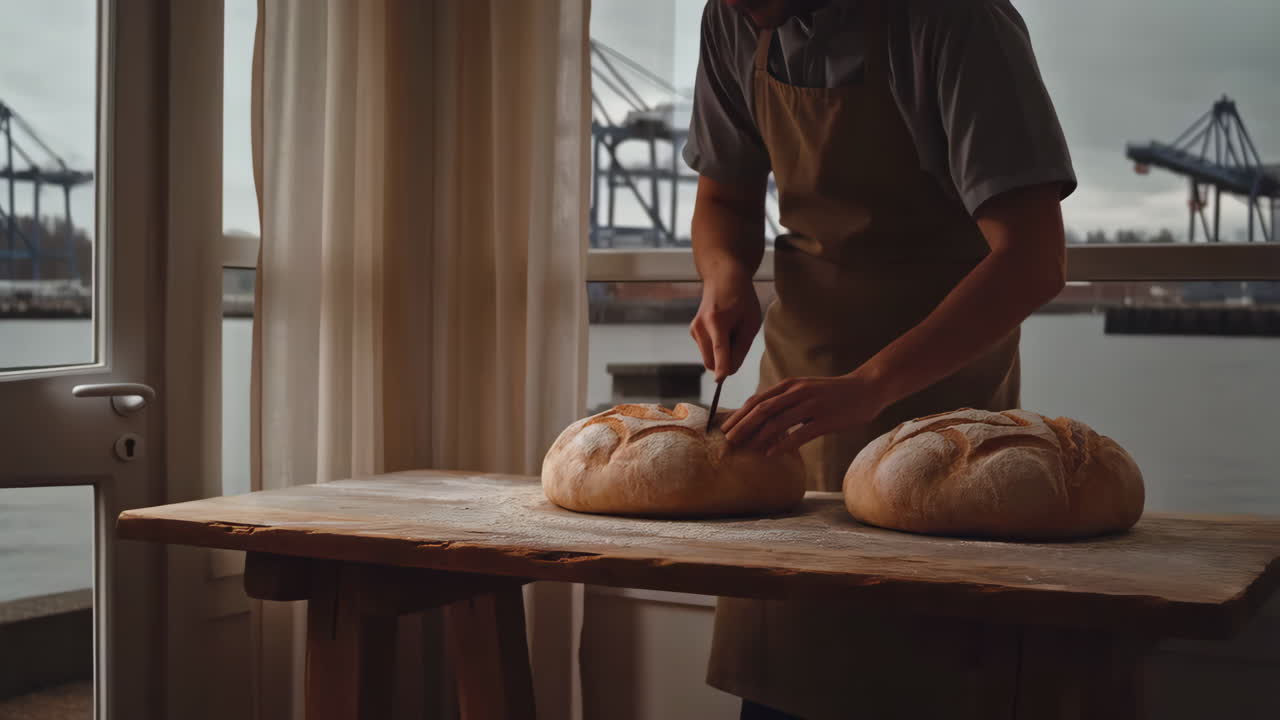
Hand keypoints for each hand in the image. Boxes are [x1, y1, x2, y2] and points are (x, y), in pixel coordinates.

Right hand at [690, 266, 761, 381]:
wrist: (723, 279)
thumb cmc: (741, 299)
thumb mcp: (750, 323)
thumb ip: (741, 348)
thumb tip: (729, 372)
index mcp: (717, 321)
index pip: (719, 350)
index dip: (722, 368)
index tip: (720, 381)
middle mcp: (700, 326)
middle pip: (711, 362)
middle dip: (726, 362)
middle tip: (739, 341)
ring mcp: (694, 330)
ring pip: (708, 359)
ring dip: (721, 355)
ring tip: (731, 331)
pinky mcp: (693, 332)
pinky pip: (707, 351)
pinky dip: (716, 348)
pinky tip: (722, 329)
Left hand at [721, 374, 889, 455]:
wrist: (866, 388)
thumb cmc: (832, 393)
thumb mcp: (804, 390)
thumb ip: (784, 400)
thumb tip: (760, 417)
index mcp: (790, 385)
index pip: (757, 400)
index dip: (739, 415)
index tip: (725, 428)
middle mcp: (797, 392)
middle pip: (762, 410)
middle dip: (742, 426)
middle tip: (728, 441)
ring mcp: (812, 405)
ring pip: (778, 422)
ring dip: (758, 436)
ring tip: (745, 449)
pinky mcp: (825, 420)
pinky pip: (800, 433)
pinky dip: (783, 444)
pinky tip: (771, 453)